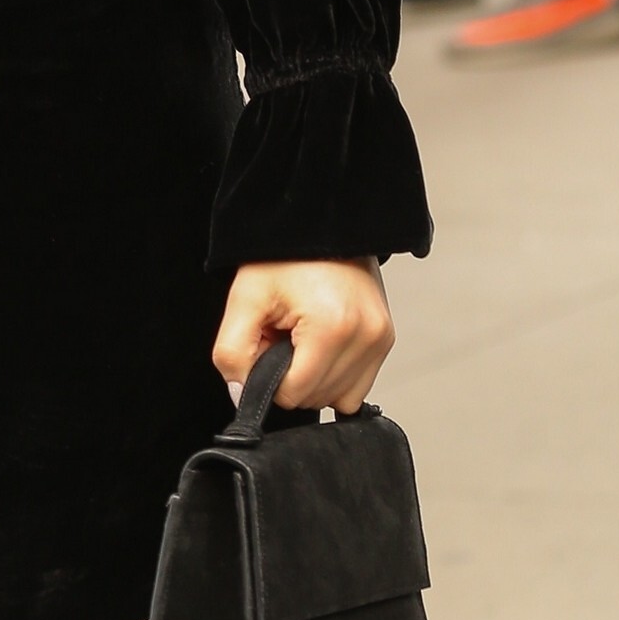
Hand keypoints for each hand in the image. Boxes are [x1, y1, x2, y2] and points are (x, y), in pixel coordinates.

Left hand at [215, 257, 394, 413]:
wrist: (318, 222)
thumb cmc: (282, 255)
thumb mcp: (244, 297)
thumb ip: (232, 353)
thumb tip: (243, 395)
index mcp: (333, 327)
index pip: (292, 393)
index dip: (267, 372)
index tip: (267, 336)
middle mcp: (366, 336)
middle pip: (316, 398)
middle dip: (290, 372)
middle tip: (282, 329)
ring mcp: (381, 338)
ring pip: (338, 398)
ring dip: (312, 376)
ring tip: (300, 332)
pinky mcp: (386, 339)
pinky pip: (356, 387)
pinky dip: (333, 374)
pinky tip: (319, 342)